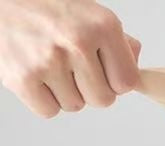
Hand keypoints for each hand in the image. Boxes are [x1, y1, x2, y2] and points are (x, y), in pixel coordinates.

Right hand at [0, 0, 140, 117]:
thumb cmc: (40, 5)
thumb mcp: (86, 11)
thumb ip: (115, 39)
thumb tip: (135, 59)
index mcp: (101, 25)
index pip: (127, 83)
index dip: (114, 81)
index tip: (100, 70)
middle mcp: (77, 42)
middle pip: (103, 100)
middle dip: (89, 88)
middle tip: (69, 65)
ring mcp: (49, 61)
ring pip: (76, 106)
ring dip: (64, 92)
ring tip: (48, 63)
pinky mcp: (23, 79)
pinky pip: (49, 111)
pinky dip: (43, 99)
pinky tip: (35, 74)